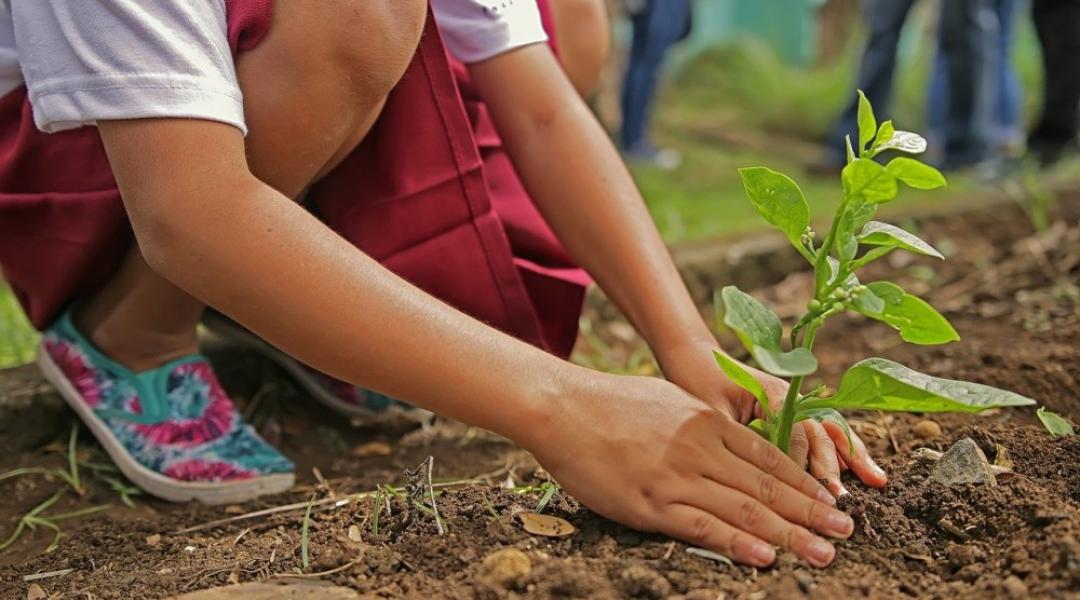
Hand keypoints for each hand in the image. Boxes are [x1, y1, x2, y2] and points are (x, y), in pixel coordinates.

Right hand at [521, 368, 855, 566]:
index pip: (769, 458)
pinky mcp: (650, 502)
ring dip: (789, 534)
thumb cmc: (611, 403)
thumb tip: (730, 440)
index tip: (832, 501)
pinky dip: (737, 543)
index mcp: (707, 422)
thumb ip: (704, 423)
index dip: (805, 483)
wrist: (562, 407)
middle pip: (767, 487)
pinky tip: (766, 556)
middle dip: (811, 512)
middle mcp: (700, 448)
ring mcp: (676, 476)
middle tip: (845, 532)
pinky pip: (702, 527)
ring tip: (823, 552)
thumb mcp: (669, 401)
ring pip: (744, 510)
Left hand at [655, 338, 887, 496]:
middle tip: (841, 499)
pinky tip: (865, 470)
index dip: (801, 464)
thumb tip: (751, 474)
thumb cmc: (698, 383)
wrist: (695, 357)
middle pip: (818, 432)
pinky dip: (844, 450)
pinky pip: (824, 431)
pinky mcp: (793, 412)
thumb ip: (736, 437)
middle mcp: (791, 397)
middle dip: (832, 467)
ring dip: (851, 456)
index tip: (808, 493)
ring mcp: (795, 403)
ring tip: (876, 480)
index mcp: (772, 394)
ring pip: (830, 431)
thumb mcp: (711, 412)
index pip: (795, 433)